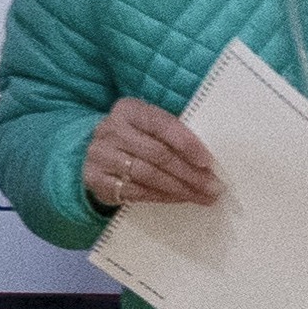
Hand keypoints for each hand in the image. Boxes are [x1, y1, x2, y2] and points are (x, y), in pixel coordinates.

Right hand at [85, 98, 223, 210]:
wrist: (100, 155)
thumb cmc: (137, 139)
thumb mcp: (150, 127)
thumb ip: (173, 135)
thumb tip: (208, 162)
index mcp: (128, 109)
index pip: (162, 124)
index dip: (187, 143)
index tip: (208, 162)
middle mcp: (110, 129)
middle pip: (157, 153)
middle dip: (189, 173)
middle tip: (212, 187)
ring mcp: (100, 154)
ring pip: (147, 174)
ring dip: (178, 188)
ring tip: (200, 196)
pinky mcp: (95, 178)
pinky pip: (134, 191)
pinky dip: (160, 196)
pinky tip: (177, 199)